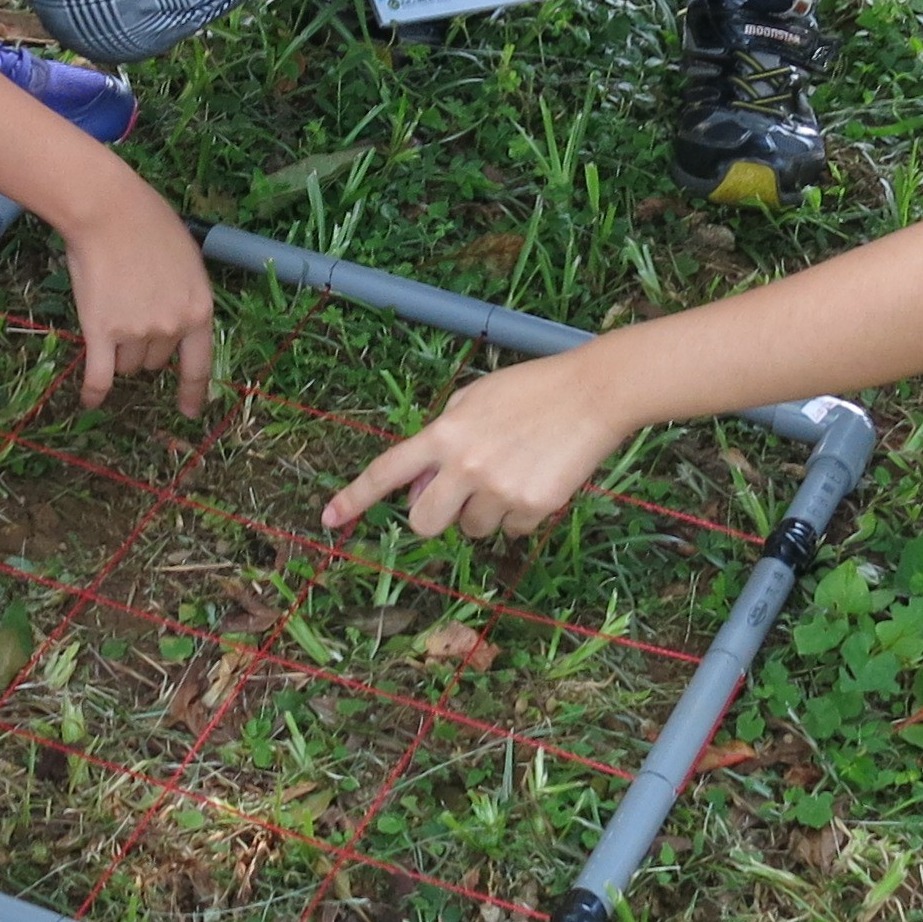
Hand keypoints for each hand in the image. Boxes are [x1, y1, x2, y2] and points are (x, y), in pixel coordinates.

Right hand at [62, 193, 214, 415]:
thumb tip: (174, 320)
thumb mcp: (187, 260)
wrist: (109, 210)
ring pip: (127, 364)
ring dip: (118, 351)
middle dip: (144, 346)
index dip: (194, 391)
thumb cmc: (149, 223)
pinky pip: (98, 376)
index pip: (199, 363)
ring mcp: (136, 332)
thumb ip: (185, 296)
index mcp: (200, 310)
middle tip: (129, 309)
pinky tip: (89, 402)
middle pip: (155, 361)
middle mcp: (171, 327)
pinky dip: (93, 392)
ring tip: (108, 310)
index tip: (190, 411)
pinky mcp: (101, 332)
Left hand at [322, 350, 633, 540]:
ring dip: (485, 513)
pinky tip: (538, 480)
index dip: (354, 498)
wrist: (593, 393)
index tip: (329, 519)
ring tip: (514, 473)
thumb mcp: (473, 400)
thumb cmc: (531, 390)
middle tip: (459, 499)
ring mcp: (498, 490)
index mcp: (444, 434)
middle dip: (436, 518)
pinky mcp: (532, 507)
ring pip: (473, 530)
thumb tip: (426, 484)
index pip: (387, 471)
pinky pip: (512, 531)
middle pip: (424, 523)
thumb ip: (443, 438)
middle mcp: (465, 466)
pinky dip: (520, 515)